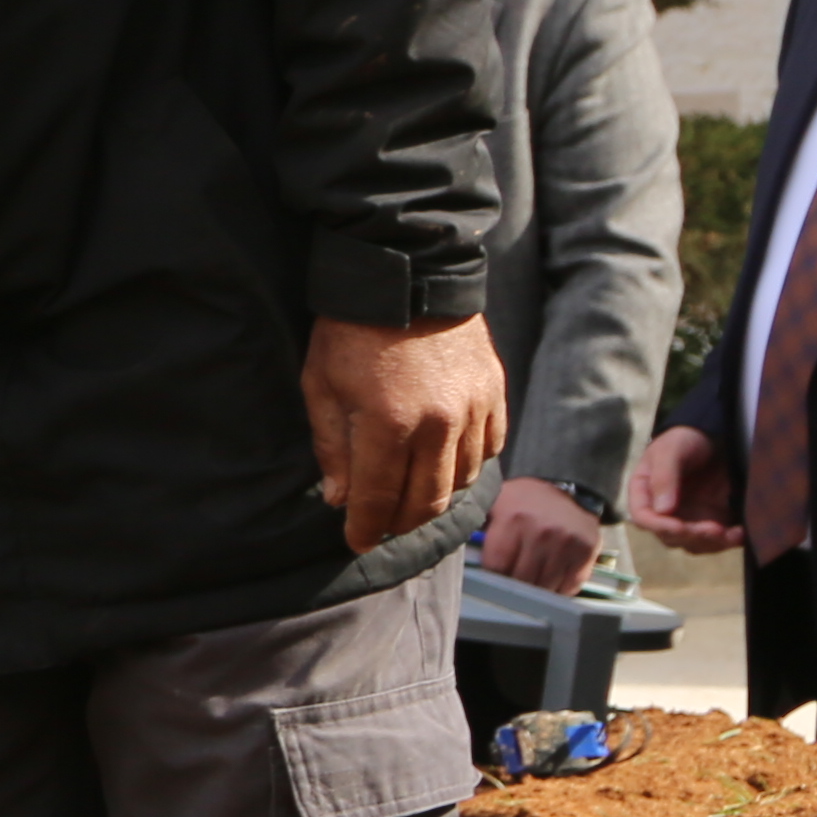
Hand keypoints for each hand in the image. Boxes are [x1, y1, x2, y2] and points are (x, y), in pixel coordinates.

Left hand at [302, 314, 508, 551]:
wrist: (406, 274)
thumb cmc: (351, 329)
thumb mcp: (321, 384)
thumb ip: (331, 446)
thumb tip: (340, 498)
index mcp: (388, 425)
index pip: (378, 498)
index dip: (366, 527)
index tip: (356, 542)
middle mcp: (438, 424)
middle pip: (425, 500)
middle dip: (400, 522)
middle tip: (382, 525)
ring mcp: (473, 409)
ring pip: (461, 480)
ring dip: (435, 498)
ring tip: (411, 499)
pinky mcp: (494, 392)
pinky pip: (490, 447)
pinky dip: (469, 465)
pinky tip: (447, 465)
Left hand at [475, 476, 608, 594]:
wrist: (568, 488)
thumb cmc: (523, 502)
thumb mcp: (495, 503)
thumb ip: (476, 524)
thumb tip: (452, 546)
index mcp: (512, 519)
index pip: (496, 567)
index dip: (493, 575)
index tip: (493, 574)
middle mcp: (541, 532)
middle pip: (521, 580)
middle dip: (514, 584)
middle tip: (512, 578)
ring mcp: (567, 543)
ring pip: (545, 588)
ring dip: (536, 590)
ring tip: (532, 578)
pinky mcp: (587, 552)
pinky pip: (569, 587)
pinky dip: (559, 588)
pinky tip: (552, 577)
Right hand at [626, 424, 745, 557]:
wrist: (715, 434)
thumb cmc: (686, 438)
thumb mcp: (671, 451)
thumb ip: (664, 477)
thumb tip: (663, 511)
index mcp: (646, 493)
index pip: (644, 518)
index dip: (659, 526)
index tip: (679, 526)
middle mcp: (665, 511)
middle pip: (670, 536)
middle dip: (691, 536)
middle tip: (713, 529)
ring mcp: (689, 517)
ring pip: (694, 543)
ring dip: (711, 543)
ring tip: (730, 534)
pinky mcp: (712, 520)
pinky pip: (717, 540)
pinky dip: (728, 541)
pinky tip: (740, 533)